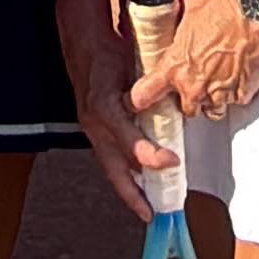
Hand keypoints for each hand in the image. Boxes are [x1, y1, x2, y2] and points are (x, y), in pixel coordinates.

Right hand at [71, 32, 169, 223]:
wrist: (83, 44)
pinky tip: (139, 180)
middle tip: (150, 214)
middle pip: (113, 168)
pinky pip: (109, 156)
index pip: (127, 141)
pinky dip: (124, 172)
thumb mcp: (132, 65)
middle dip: (131, 195)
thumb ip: (148, 88)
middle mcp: (95, 123)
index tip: (171, 162)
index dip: (149, 155)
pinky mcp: (94, 129)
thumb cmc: (108, 53)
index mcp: (104, 107)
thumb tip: (176, 102)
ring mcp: (92, 128)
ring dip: (128, 188)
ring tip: (147, 206)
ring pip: (110, 166)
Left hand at [151, 0, 258, 129]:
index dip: (140, 100)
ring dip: (213, 100)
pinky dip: (235, 93)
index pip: (144, 95)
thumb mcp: (186, 13)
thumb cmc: (219, 9)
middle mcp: (194, 86)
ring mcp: (219, 94)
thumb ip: (176, 30)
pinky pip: (235, 102)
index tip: (140, 101)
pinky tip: (237, 77)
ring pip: (212, 111)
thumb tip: (170, 26)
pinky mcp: (241, 94)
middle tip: (197, 83)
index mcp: (174, 67)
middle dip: (190, 99)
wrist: (253, 12)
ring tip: (219, 82)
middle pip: (186, 109)